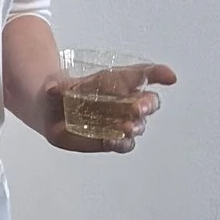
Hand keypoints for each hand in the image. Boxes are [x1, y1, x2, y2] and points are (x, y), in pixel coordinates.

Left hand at [41, 60, 176, 154]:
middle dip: (147, 105)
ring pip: (138, 126)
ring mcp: (120, 121)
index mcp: (118, 81)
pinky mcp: (111, 139)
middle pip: (148, 102)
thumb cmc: (61, 93)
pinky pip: (123, 144)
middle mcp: (125, 101)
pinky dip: (122, 144)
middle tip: (138, 107)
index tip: (169, 78)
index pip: (144, 75)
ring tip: (126, 128)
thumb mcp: (56, 85)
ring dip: (135, 127)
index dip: (158, 74)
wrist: (49, 112)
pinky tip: (116, 142)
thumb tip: (54, 90)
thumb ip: (56, 88)